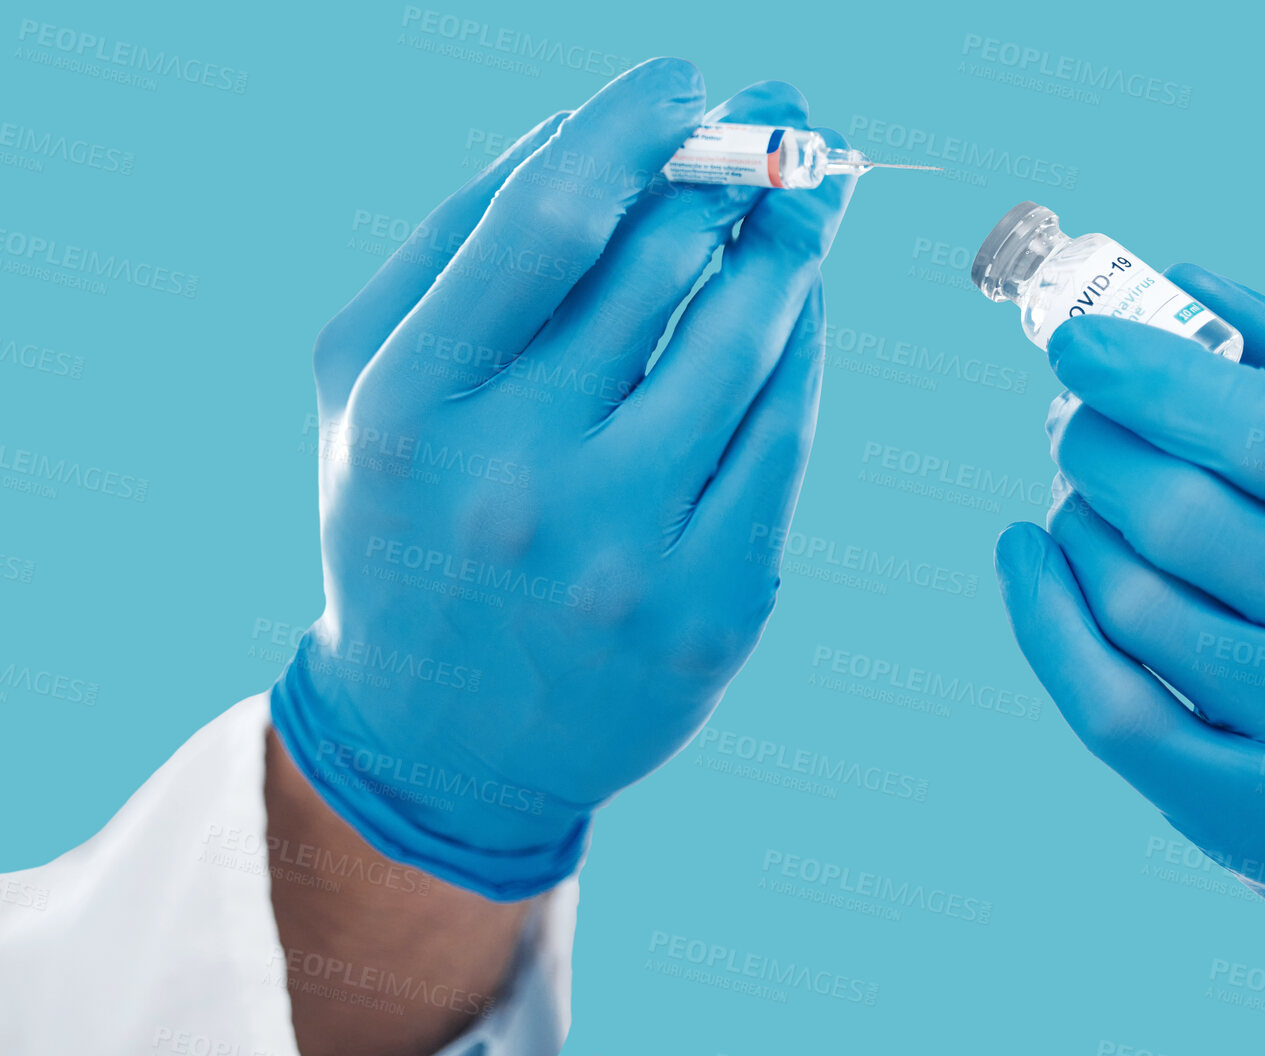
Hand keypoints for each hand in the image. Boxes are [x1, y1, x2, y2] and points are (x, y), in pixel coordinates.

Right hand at [271, 60, 853, 899]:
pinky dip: (802, 349)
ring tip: (809, 194)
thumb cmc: (411, 519)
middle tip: (786, 117)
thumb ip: (461, 245)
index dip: (636, 125)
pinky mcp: (713, 609)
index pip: (549, 219)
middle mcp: (520, 481)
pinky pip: (786, 435)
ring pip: (749, 342)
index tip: (691, 75)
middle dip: (741, 168)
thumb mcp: (374, 384)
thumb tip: (601, 127)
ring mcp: (626, 555)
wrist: (442, 739)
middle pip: (665, 266)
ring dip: (791, 246)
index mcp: (411, 407)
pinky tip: (800, 302)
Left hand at [994, 265, 1264, 1005]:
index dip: (1157, 377)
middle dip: (1100, 449)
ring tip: (1082, 501)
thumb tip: (1184, 280)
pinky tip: (1029, 561)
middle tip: (1077, 423)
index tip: (1076, 340)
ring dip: (1077, 529)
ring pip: (1142, 610)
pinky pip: (1115, 714)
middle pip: (1191, 520)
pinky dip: (1044, 623)